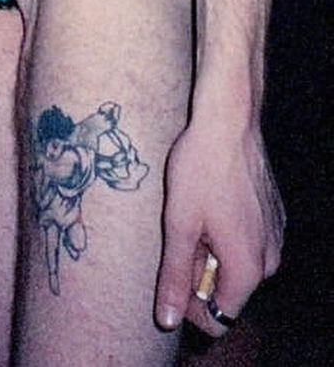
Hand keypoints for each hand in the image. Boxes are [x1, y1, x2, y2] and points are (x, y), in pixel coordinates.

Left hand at [154, 118, 283, 336]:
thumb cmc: (200, 169)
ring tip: (191, 212)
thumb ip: (174, 277)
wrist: (229, 122)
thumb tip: (167, 321)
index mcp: (247, 270)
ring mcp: (275, 237)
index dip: (189, 305)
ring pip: (235, 263)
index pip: (219, 318)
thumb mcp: (178, 225)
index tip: (171, 272)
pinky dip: (224, 232)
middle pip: (227, 289)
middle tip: (178, 231)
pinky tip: (208, 201)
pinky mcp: (273, 217)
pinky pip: (247, 241)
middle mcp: (269, 260)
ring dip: (209, 249)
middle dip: (197, 270)